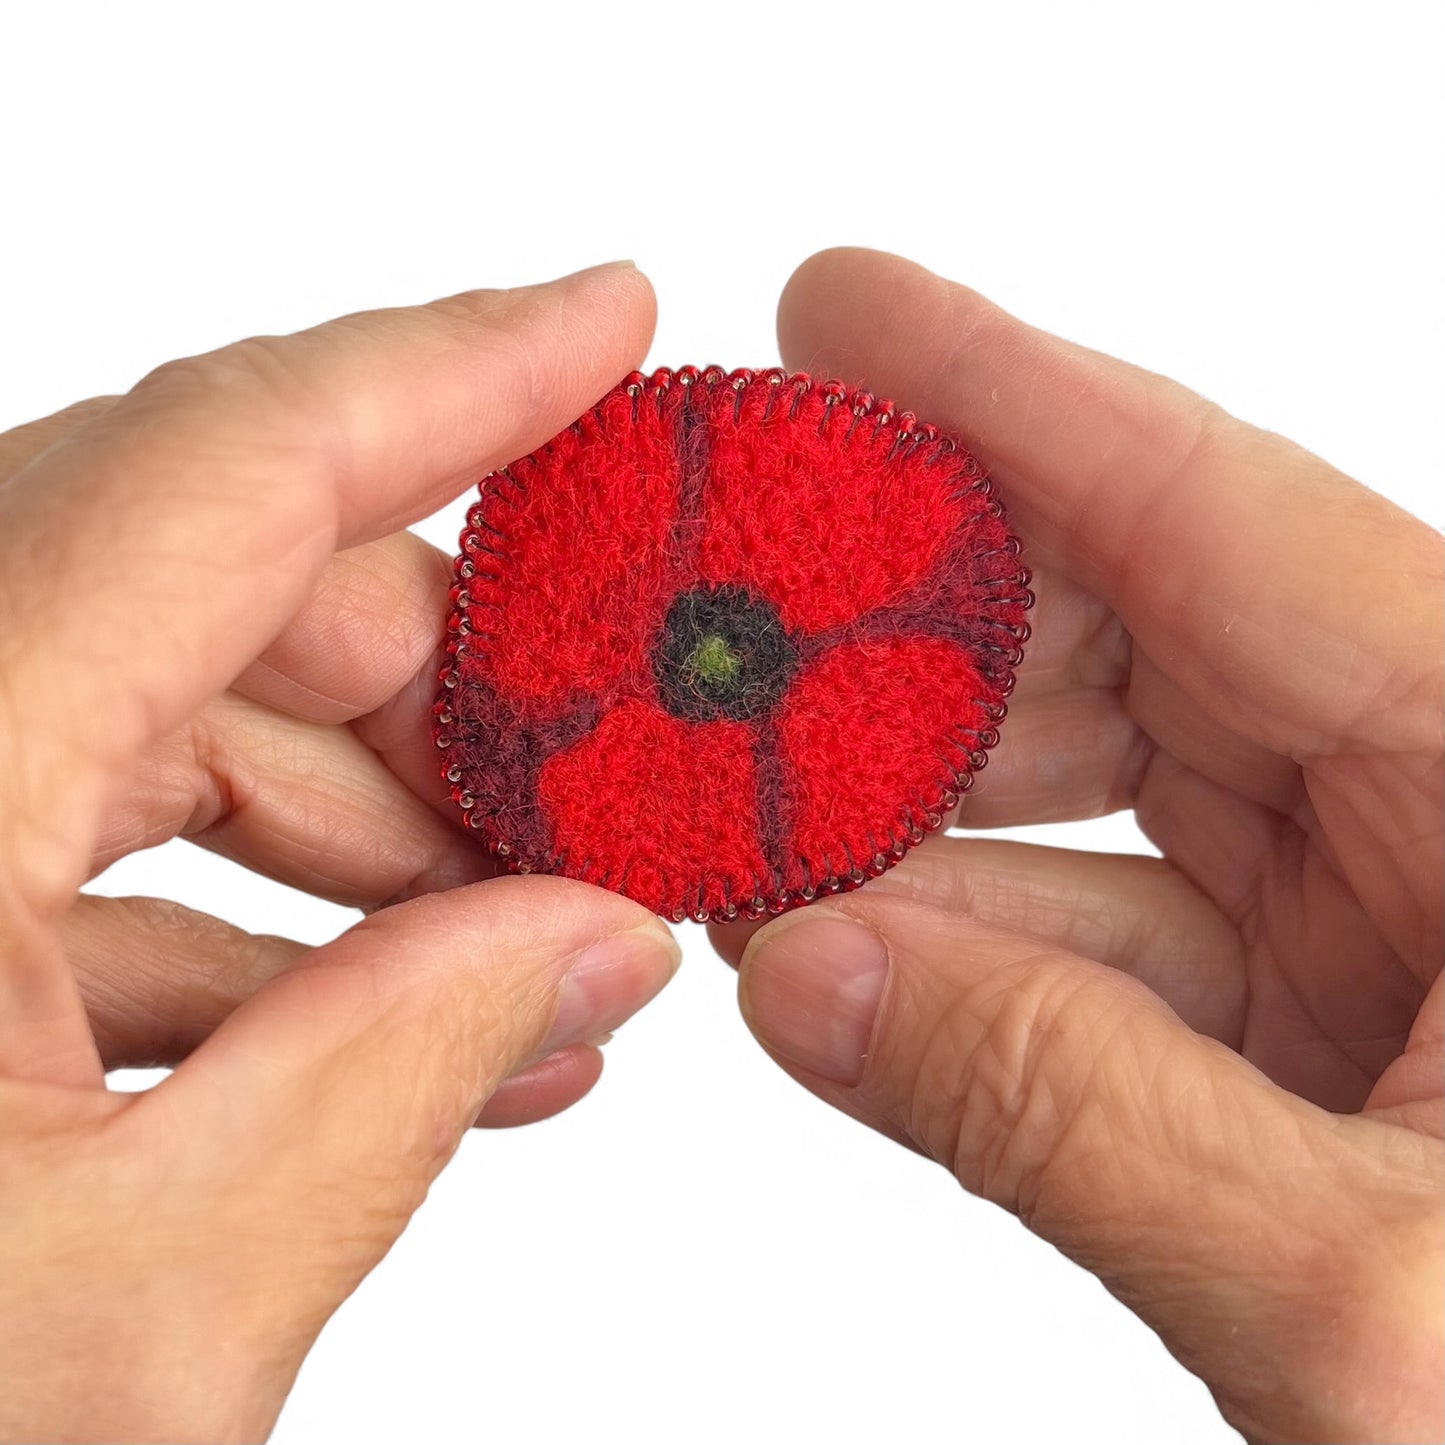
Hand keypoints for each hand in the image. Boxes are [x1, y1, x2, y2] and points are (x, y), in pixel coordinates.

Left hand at [0, 263, 680, 1441]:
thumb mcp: (136, 1316)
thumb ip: (402, 1078)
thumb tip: (601, 940)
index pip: (224, 467)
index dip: (451, 372)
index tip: (606, 319)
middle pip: (215, 584)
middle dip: (444, 683)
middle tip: (603, 795)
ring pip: (167, 706)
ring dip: (366, 816)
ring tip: (525, 948)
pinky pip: (89, 830)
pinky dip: (253, 908)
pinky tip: (396, 1020)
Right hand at [711, 248, 1442, 1441]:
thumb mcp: (1372, 1295)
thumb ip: (1073, 1115)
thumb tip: (806, 979)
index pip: (1228, 515)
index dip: (1008, 396)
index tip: (840, 312)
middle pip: (1151, 623)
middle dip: (921, 618)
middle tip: (739, 600)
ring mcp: (1410, 906)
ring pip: (1119, 776)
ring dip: (924, 795)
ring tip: (757, 798)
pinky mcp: (1348, 1009)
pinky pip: (1128, 917)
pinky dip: (983, 929)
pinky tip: (855, 942)